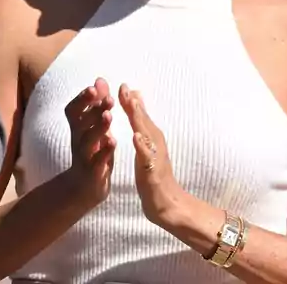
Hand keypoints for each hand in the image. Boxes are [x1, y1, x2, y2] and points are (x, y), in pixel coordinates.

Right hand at [56, 77, 115, 209]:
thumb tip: (100, 81)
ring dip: (98, 126)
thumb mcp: (92, 129)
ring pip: (87, 140)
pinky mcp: (92, 172)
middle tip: (108, 98)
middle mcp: (78, 140)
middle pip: (80, 122)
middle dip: (93, 108)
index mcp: (78, 129)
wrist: (83, 189)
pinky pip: (97, 161)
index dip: (83, 98)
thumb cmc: (91, 153)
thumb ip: (96, 106)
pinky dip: (104, 150)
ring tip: (109, 115)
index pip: (74, 110)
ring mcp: (84, 157)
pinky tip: (113, 141)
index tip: (95, 86)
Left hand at [119, 84, 182, 226]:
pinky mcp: (153, 171)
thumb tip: (138, 100)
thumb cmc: (154, 171)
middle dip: (134, 104)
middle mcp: (155, 143)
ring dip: (140, 120)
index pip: (139, 115)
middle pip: (144, 120)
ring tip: (132, 106)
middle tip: (124, 87)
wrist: (166, 202)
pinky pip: (148, 157)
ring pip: (147, 135)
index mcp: (151, 137)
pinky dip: (143, 146)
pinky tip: (136, 137)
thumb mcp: (147, 145)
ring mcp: (155, 156)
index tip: (120, 84)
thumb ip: (142, 123)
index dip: (130, 100)